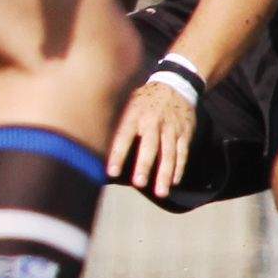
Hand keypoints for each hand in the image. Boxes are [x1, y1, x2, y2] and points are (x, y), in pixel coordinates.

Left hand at [107, 70, 196, 197]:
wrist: (176, 84)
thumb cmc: (143, 99)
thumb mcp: (126, 102)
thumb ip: (115, 121)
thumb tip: (93, 141)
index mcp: (134, 114)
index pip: (124, 136)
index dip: (118, 154)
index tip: (111, 172)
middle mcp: (153, 122)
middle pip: (150, 146)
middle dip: (144, 165)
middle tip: (139, 183)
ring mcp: (171, 128)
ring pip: (170, 153)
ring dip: (165, 173)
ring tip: (161, 192)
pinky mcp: (185, 132)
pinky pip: (183, 152)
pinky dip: (179, 168)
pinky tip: (173, 182)